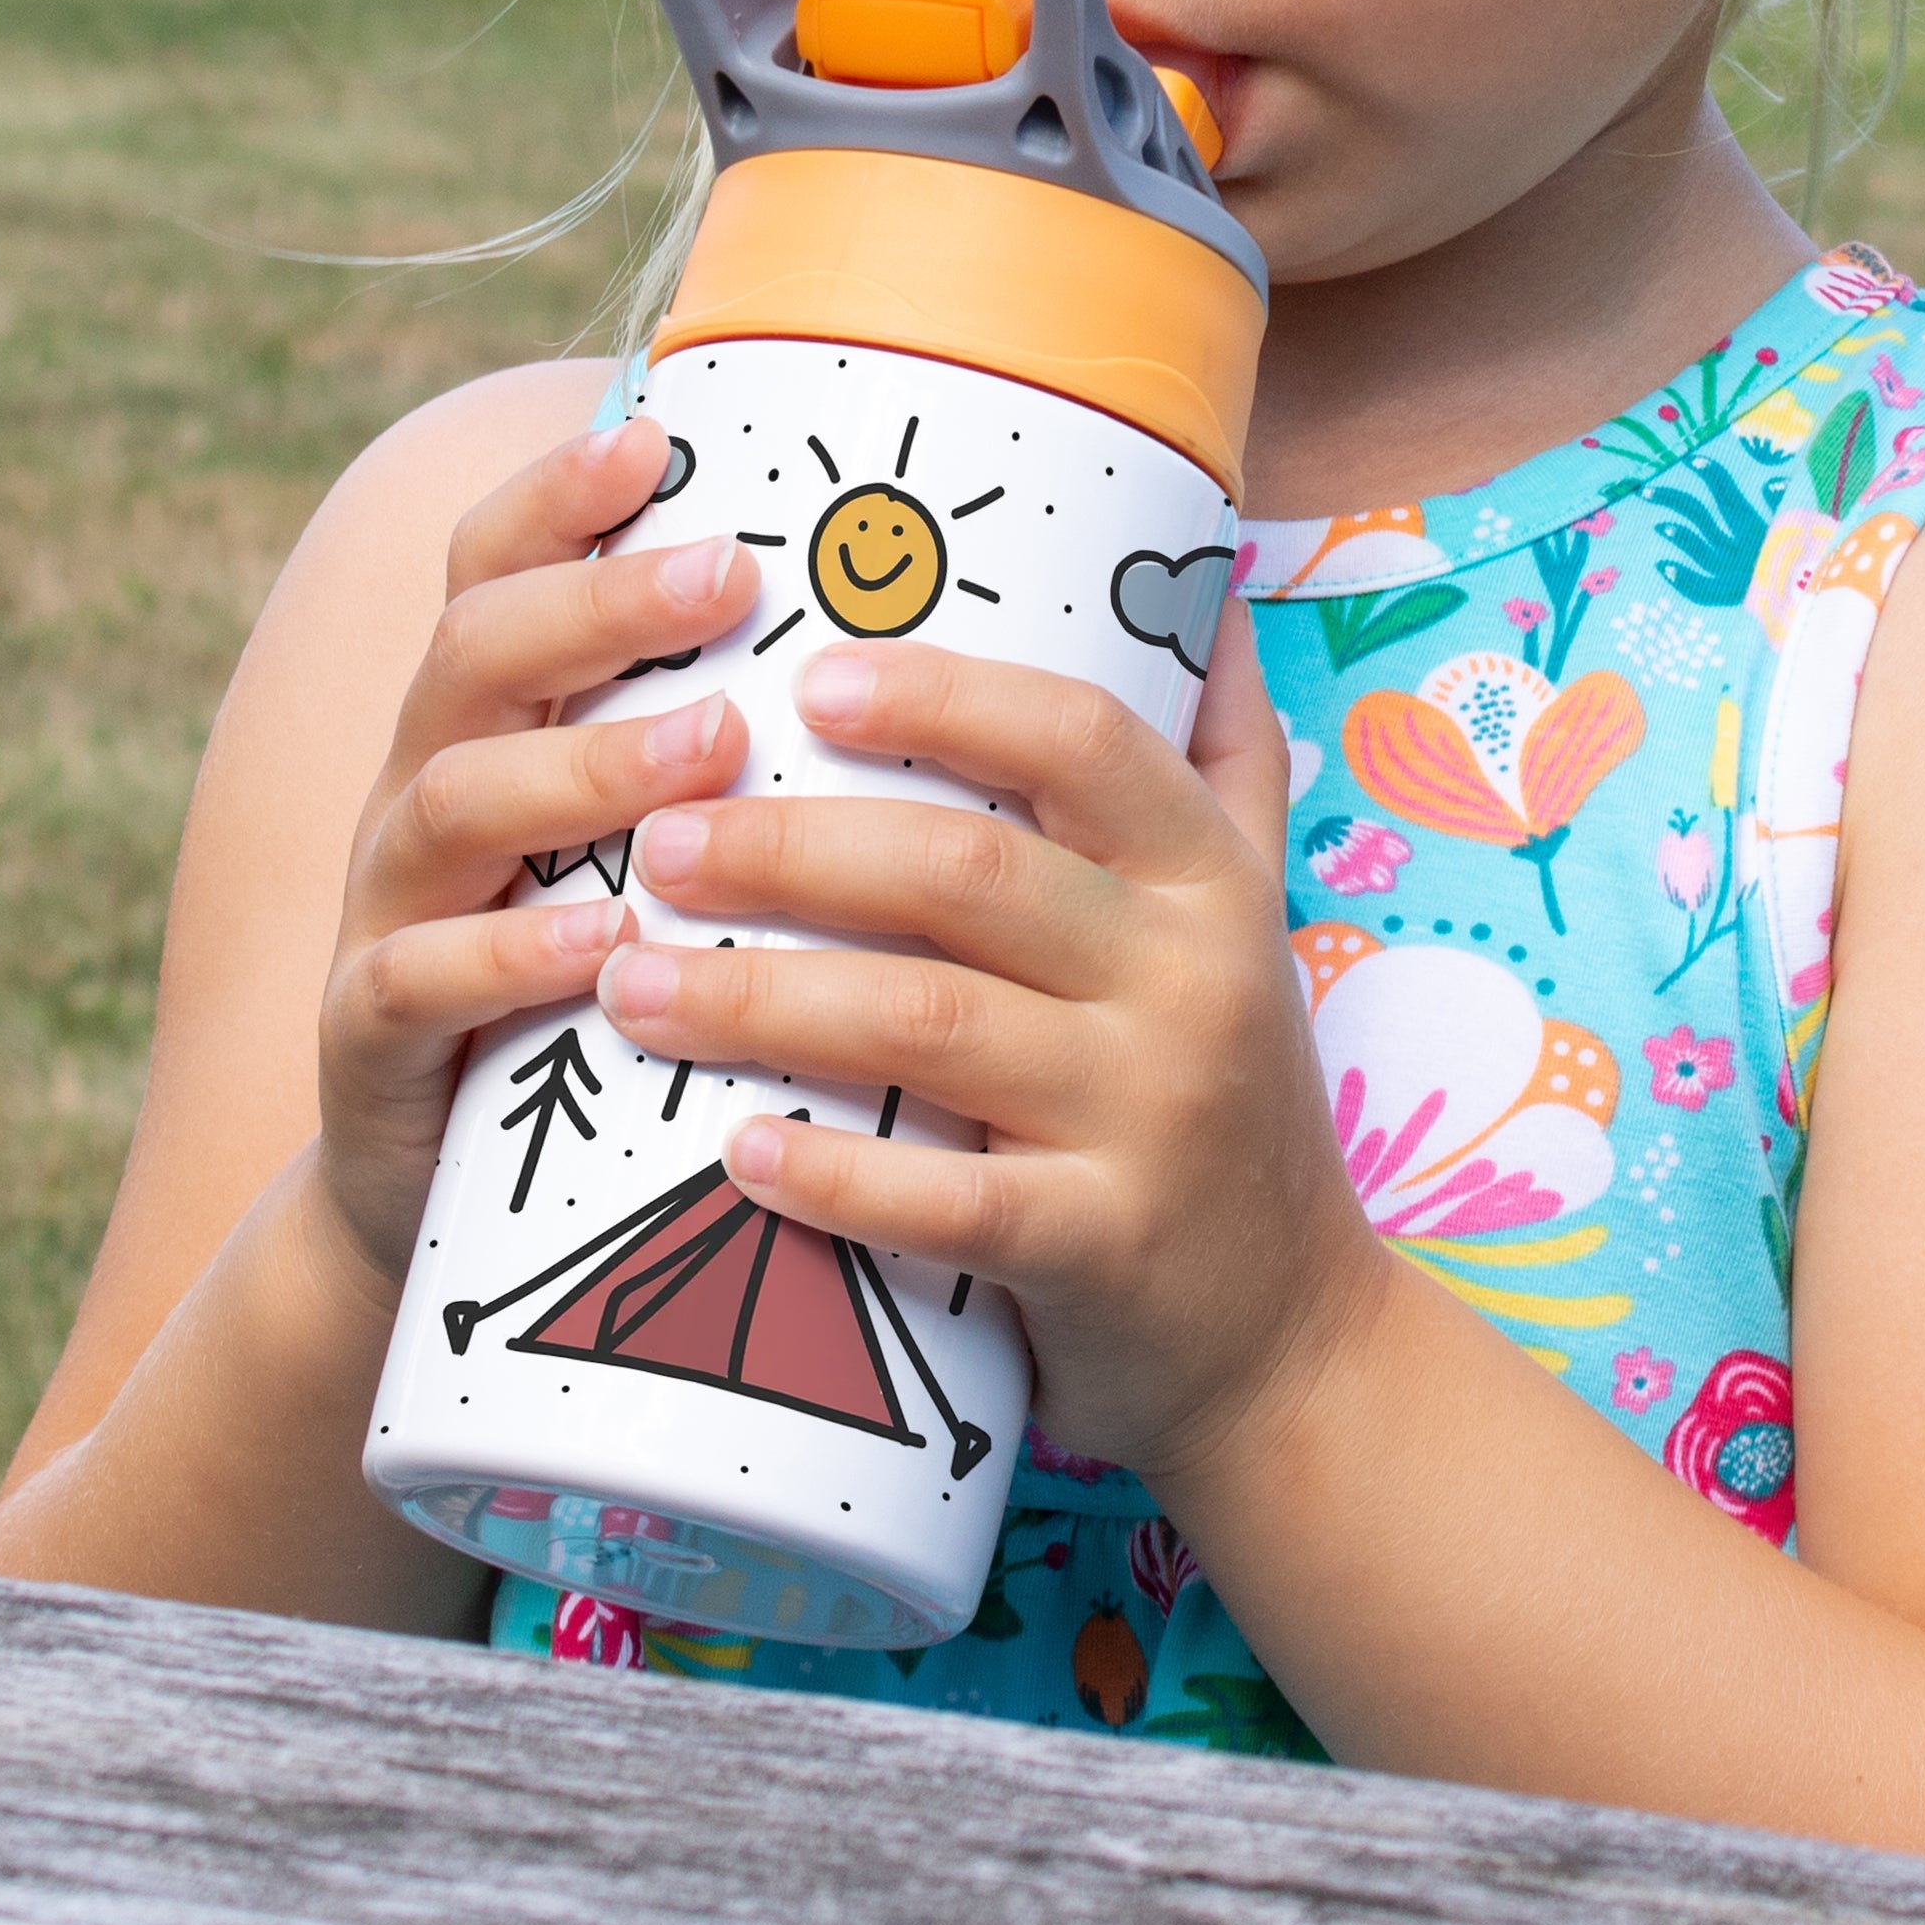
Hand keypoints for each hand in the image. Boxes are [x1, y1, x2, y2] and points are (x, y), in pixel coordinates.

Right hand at [313, 420, 760, 1300]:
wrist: (439, 1203)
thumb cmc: (599, 983)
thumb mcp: (645, 848)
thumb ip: (716, 737)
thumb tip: (893, 624)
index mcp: (488, 722)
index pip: (494, 569)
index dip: (558, 497)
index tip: (659, 441)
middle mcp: (423, 789)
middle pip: (476, 652)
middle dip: (600, 603)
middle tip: (730, 573)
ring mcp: (387, 909)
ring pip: (452, 800)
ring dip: (585, 764)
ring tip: (713, 745)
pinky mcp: (370, 1040)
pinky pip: (415, 977)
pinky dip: (507, 953)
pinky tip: (604, 940)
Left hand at [590, 605, 1386, 1489]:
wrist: (1293, 1338)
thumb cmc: (1232, 1094)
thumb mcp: (1256, 911)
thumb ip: (1227, 757)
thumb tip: (1210, 585)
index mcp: (1207, 878)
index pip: (1081, 740)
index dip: (945, 699)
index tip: (808, 678)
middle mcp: (1189, 978)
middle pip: (970, 873)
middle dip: (794, 846)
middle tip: (658, 837)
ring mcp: (1148, 1116)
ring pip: (931, 1026)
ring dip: (762, 996)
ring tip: (631, 977)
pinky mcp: (1102, 1248)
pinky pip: (950, 1201)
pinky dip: (835, 1175)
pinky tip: (731, 1149)